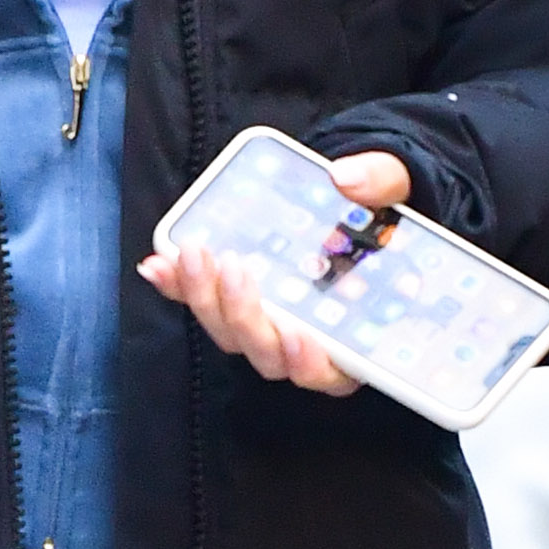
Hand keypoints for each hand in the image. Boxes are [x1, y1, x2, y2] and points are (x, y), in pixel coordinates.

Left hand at [139, 148, 411, 392]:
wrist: (354, 201)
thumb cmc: (381, 213)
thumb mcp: (391, 190)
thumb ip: (380, 183)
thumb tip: (347, 178)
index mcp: (354, 339)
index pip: (329, 371)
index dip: (309, 361)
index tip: (298, 333)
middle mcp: (305, 345)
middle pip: (267, 354)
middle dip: (246, 315)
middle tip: (236, 266)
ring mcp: (264, 326)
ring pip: (230, 334)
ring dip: (206, 298)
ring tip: (194, 253)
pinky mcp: (230, 302)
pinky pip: (202, 303)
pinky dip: (178, 286)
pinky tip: (158, 263)